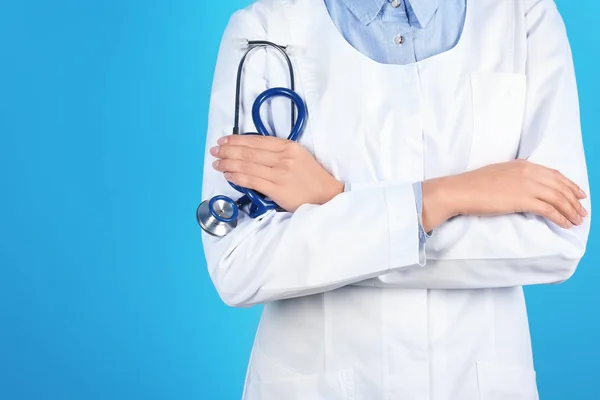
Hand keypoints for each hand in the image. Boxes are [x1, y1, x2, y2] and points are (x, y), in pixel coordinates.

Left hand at [210, 135, 343, 211]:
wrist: (327, 196)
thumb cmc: (312, 178)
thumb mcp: (298, 157)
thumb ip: (278, 153)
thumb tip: (252, 152)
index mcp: (289, 146)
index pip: (257, 140)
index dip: (237, 140)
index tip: (224, 140)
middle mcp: (284, 157)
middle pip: (249, 151)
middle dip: (228, 150)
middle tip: (215, 151)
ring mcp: (280, 173)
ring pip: (247, 165)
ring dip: (228, 163)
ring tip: (217, 163)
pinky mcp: (278, 189)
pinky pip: (252, 180)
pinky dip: (237, 176)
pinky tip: (228, 175)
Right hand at [422, 159, 587, 231]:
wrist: (460, 190)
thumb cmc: (472, 185)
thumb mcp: (497, 173)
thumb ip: (513, 177)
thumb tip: (522, 187)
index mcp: (522, 164)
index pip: (554, 174)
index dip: (569, 184)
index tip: (578, 193)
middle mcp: (529, 172)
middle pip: (560, 186)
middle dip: (574, 200)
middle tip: (582, 211)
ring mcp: (527, 186)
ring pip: (558, 198)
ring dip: (571, 211)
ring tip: (577, 220)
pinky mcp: (523, 200)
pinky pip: (550, 210)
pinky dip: (561, 217)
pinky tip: (565, 224)